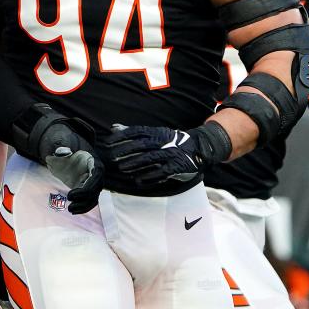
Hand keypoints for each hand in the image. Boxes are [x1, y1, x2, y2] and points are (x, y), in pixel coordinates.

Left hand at [34, 115, 103, 213]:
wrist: (60, 146)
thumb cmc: (62, 142)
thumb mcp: (60, 142)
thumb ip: (61, 147)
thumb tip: (60, 153)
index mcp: (93, 161)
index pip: (96, 176)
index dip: (85, 188)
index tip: (70, 194)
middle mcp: (96, 173)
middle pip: (96, 189)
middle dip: (84, 199)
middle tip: (69, 205)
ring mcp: (91, 181)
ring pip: (93, 197)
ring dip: (84, 206)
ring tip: (70, 210)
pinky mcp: (84, 187)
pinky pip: (87, 199)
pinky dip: (82, 206)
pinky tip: (73, 210)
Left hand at [105, 123, 227, 185]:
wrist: (199, 148)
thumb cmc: (172, 141)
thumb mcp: (155, 133)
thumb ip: (135, 132)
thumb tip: (114, 128)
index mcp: (157, 132)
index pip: (136, 131)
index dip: (122, 136)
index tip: (109, 142)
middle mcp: (163, 141)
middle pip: (142, 145)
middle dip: (126, 151)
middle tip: (113, 157)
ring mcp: (171, 153)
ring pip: (150, 158)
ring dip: (135, 164)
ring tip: (122, 168)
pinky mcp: (177, 166)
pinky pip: (162, 172)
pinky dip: (150, 176)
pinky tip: (139, 181)